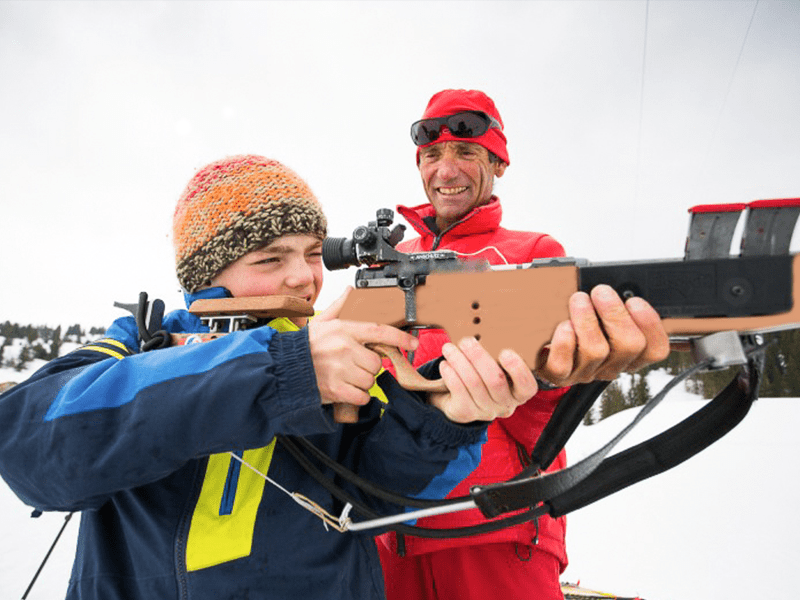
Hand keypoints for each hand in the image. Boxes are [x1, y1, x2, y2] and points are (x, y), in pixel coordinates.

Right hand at [308, 287, 418, 412]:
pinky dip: (357, 396)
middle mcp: (344, 348)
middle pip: (377, 362)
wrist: (282, 368)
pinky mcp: (336, 389)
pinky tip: (346, 389)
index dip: (400, 337)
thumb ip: (340, 306)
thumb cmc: (305, 346)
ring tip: (347, 376)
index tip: (413, 343)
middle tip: (355, 364)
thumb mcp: (322, 321)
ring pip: (370, 380)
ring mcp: (340, 370)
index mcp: (343, 330)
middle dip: (370, 366)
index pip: (379, 331)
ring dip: (363, 381)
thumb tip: (351, 291)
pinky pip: (362, 396)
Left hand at [427, 337, 537, 422]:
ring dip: (459, 361)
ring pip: (474, 383)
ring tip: (448, 348)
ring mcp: (485, 411)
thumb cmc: (482, 375)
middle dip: (479, 357)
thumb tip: (491, 328)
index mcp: (519, 392)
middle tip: (466, 341)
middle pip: (495, 381)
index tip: (505, 352)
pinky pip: (458, 391)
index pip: (527, 386)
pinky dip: (450, 374)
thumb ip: (498, 354)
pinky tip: (445, 364)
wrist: (458, 399)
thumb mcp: (496, 367)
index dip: (517, 369)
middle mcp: (505, 404)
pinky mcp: (466, 413)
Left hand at [536, 284, 669, 386]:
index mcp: (630, 354)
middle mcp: (611, 366)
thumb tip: (622, 285)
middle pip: (630, 346)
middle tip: (602, 292)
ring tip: (579, 300)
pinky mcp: (560, 375)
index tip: (635, 300)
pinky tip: (564, 326)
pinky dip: (564, 341)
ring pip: (596, 351)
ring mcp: (586, 372)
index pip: (656, 349)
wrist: (546, 345)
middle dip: (616, 313)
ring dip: (587, 319)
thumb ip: (617, 304)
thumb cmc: (579, 324)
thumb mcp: (604, 313)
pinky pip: (564, 363)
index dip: (651, 324)